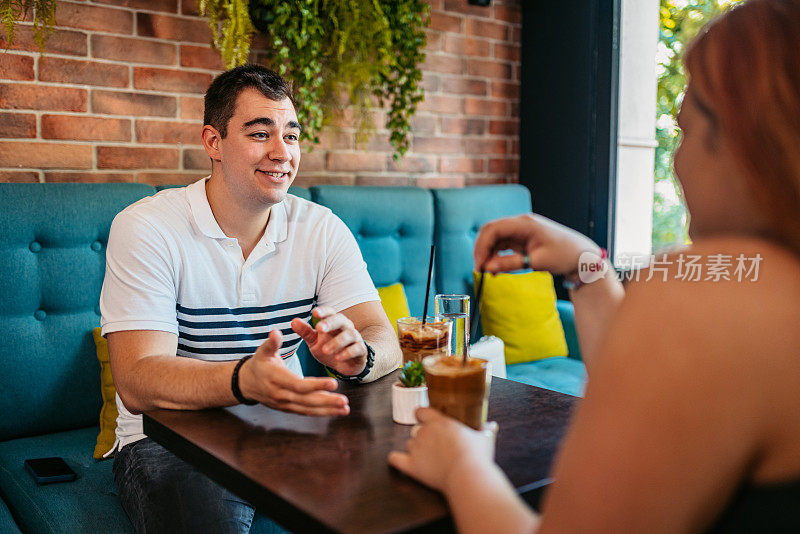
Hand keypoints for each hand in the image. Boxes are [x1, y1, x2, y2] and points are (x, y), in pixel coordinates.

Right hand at [238, 329, 349, 415]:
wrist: (247, 383)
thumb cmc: (259, 363)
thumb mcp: (262, 351)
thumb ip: (272, 342)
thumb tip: (276, 332)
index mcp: (278, 379)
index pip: (299, 385)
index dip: (317, 385)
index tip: (334, 383)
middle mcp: (281, 395)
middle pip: (307, 400)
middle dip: (327, 401)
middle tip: (344, 401)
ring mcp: (285, 404)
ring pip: (309, 409)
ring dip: (328, 410)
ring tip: (345, 409)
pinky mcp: (289, 409)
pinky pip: (307, 412)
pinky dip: (322, 413)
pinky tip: (336, 412)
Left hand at [291, 307, 367, 375]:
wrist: (347, 364)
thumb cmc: (329, 348)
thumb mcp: (315, 341)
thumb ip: (305, 332)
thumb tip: (293, 321)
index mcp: (334, 322)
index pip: (330, 312)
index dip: (324, 311)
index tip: (315, 312)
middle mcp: (346, 327)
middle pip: (341, 320)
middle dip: (330, 323)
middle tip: (319, 328)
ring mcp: (355, 338)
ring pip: (349, 335)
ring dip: (337, 342)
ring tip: (325, 350)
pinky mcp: (361, 351)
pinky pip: (357, 349)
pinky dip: (348, 353)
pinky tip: (338, 358)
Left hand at [388, 408, 495, 492]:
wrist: (467, 476)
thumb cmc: (477, 456)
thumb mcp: (485, 439)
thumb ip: (486, 430)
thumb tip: (491, 425)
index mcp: (440, 422)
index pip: (421, 411)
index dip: (423, 416)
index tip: (427, 421)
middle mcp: (425, 432)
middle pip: (417, 431)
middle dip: (425, 438)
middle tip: (437, 448)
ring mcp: (416, 448)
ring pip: (409, 444)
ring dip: (416, 450)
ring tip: (429, 460)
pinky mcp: (411, 466)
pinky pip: (395, 459)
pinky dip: (396, 460)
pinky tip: (400, 461)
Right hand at [474, 213, 599, 275]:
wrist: (580, 256)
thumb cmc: (563, 255)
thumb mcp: (536, 262)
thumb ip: (511, 264)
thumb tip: (488, 268)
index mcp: (525, 223)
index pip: (494, 229)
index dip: (482, 246)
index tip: (479, 264)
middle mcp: (520, 223)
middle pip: (491, 231)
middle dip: (482, 249)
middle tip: (479, 269)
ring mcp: (520, 230)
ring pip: (495, 238)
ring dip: (488, 253)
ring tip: (487, 272)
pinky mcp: (521, 238)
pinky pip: (502, 244)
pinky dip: (496, 255)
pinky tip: (495, 268)